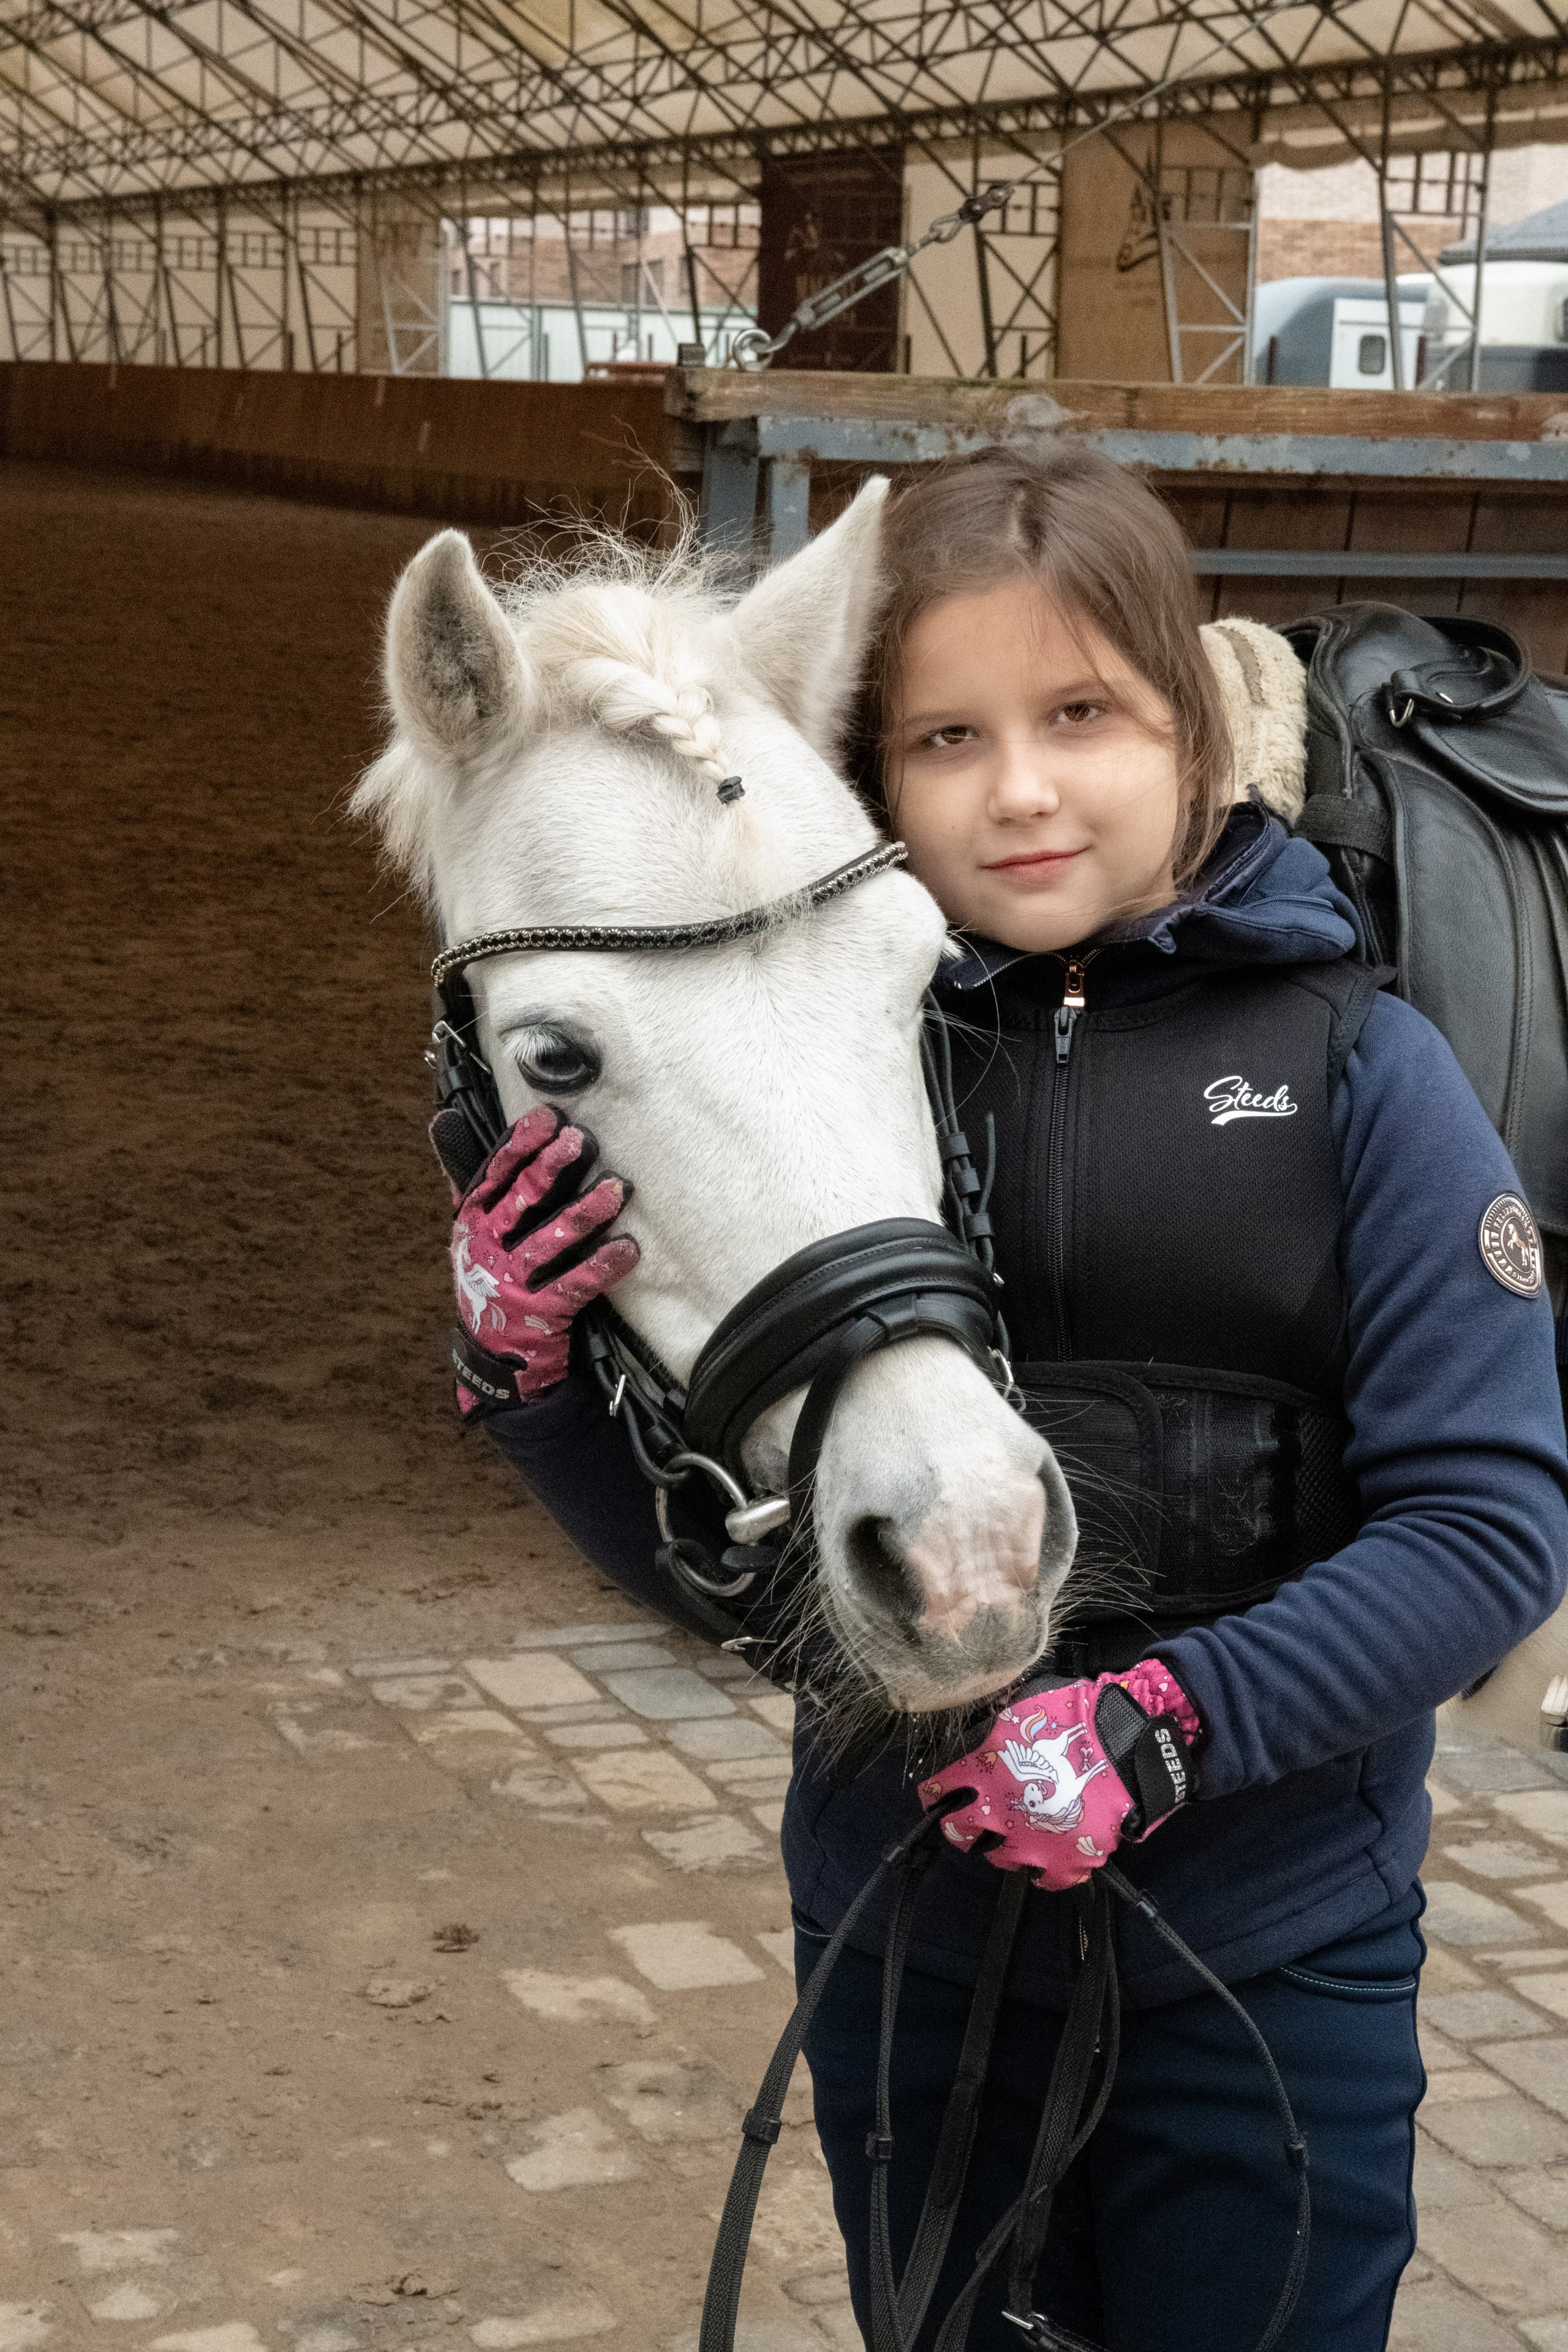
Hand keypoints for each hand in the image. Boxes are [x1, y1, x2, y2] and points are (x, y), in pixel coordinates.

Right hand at [449, 1107, 638, 1412]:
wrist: (493, 1356)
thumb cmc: (491, 1276)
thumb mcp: (471, 1229)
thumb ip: (469, 1176)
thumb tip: (445, 1116)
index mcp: (472, 1220)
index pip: (494, 1173)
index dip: (520, 1144)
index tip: (547, 1118)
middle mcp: (487, 1247)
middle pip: (521, 1201)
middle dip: (551, 1168)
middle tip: (581, 1140)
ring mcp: (511, 1281)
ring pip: (551, 1240)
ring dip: (586, 1212)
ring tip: (616, 1189)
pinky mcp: (539, 1312)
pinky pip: (576, 1284)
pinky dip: (602, 1265)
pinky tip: (628, 1248)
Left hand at [918, 1660, 1200, 1893]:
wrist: (1133, 1746)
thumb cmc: (1078, 1717)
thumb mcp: (1021, 1707)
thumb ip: (990, 1728)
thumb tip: (973, 1734)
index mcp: (984, 1774)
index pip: (938, 1792)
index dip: (934, 1792)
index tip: (936, 1792)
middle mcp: (1001, 1815)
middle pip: (960, 1832)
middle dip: (960, 1822)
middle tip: (970, 1813)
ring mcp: (1033, 1844)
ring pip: (999, 1857)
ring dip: (1002, 1842)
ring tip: (1015, 1826)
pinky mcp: (1067, 1863)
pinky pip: (1043, 1879)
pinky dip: (1041, 1867)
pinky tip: (1044, 1850)